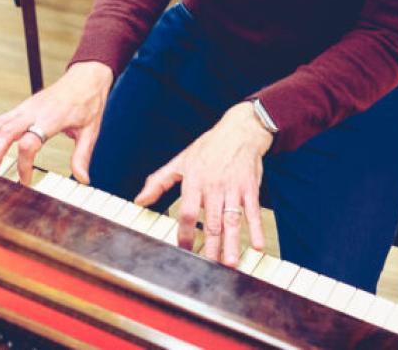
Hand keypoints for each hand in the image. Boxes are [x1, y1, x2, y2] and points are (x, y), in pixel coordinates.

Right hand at [0, 61, 113, 184]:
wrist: (87, 78)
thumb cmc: (89, 101)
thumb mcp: (90, 132)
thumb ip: (82, 156)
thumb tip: (83, 179)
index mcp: (51, 119)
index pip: (28, 144)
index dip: (23, 164)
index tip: (25, 181)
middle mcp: (35, 111)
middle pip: (7, 132)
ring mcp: (28, 107)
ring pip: (1, 123)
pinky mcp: (25, 105)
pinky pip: (3, 118)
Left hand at [134, 102, 273, 266]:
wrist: (239, 130)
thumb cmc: (208, 147)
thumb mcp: (180, 161)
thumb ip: (159, 181)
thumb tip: (139, 200)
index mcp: (194, 181)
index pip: (187, 212)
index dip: (185, 233)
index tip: (185, 250)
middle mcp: (213, 186)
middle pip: (211, 221)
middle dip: (211, 246)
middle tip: (210, 266)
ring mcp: (233, 188)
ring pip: (232, 219)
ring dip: (232, 242)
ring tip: (230, 262)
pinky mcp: (250, 188)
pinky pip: (253, 211)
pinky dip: (256, 228)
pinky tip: (258, 245)